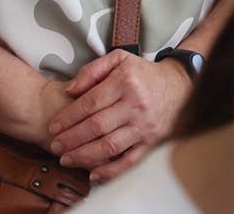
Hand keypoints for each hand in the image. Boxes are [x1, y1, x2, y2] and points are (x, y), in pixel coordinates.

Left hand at [48, 52, 191, 181]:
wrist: (180, 87)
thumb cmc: (144, 73)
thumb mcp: (119, 59)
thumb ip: (92, 70)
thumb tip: (70, 90)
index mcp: (125, 82)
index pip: (90, 103)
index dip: (69, 116)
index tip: (53, 126)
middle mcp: (135, 105)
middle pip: (97, 126)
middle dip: (72, 138)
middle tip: (55, 146)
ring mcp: (144, 126)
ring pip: (110, 145)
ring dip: (84, 155)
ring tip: (66, 159)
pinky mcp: (151, 142)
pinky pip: (129, 161)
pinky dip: (111, 170)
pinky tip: (93, 174)